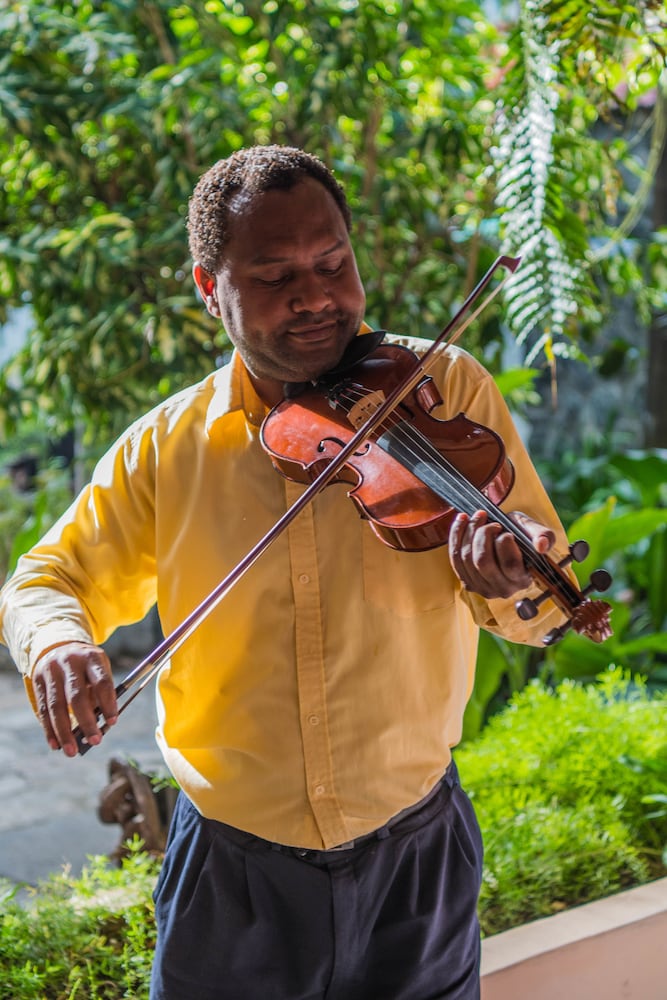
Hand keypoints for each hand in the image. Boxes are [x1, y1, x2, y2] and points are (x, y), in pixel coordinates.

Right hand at [31, 642, 117, 757]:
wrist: (58, 644)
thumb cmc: (86, 665)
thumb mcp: (98, 669)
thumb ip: (100, 693)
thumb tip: (99, 725)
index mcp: (91, 658)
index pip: (102, 682)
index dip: (108, 703)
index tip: (113, 722)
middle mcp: (70, 663)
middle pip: (77, 696)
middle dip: (86, 722)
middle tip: (95, 741)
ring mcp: (51, 671)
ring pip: (56, 706)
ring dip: (64, 732)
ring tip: (71, 751)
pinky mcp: (37, 681)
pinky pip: (43, 709)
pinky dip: (49, 729)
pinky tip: (55, 744)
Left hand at [449, 509, 554, 599]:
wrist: (506, 540)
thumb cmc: (523, 536)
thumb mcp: (536, 531)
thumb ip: (544, 536)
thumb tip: (542, 546)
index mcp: (522, 580)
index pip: (509, 564)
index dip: (504, 542)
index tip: (506, 530)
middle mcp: (502, 589)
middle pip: (483, 561)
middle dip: (484, 534)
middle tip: (491, 522)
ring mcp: (481, 588)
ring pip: (466, 558)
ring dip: (470, 531)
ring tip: (479, 516)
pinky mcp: (466, 581)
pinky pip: (454, 558)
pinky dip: (456, 535)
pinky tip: (462, 519)